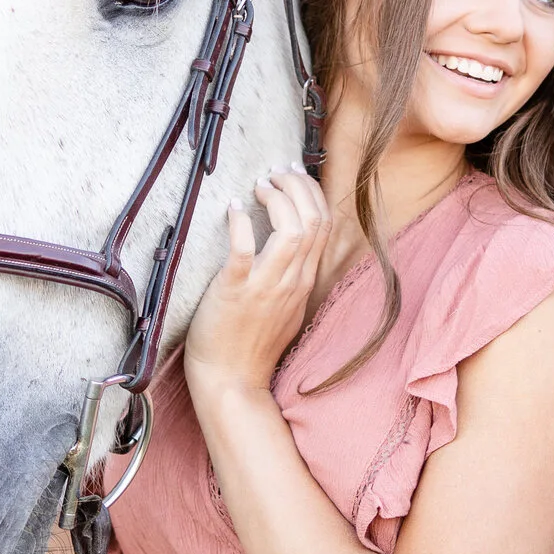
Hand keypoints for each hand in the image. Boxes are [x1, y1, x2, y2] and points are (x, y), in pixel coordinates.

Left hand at [183, 169, 331, 404]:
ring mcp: (266, 286)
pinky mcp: (235, 291)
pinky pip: (244, 249)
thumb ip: (292, 276)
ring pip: (291, 230)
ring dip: (276, 198)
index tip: (293, 177)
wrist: (231, 381)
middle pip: (312, 220)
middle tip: (275, 173)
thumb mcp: (286, 308)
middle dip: (297, 186)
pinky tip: (233, 207)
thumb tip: (290, 244)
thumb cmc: (251, 344)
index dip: (311, 193)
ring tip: (258, 185)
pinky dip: (241, 222)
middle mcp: (292, 281)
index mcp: (304, 281)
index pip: (323, 225)